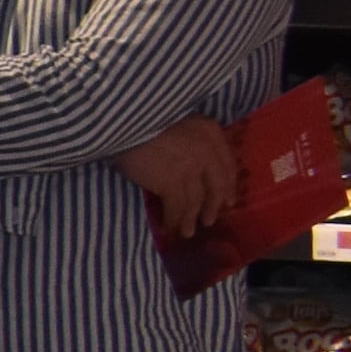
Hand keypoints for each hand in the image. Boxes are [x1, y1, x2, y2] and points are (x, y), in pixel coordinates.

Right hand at [120, 116, 238, 240]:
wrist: (122, 122)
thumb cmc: (142, 120)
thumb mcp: (176, 119)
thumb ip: (190, 137)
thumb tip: (188, 161)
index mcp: (210, 132)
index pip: (227, 164)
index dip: (228, 186)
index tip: (227, 201)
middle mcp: (207, 151)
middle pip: (216, 185)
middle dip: (213, 206)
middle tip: (209, 221)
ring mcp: (191, 168)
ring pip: (196, 200)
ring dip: (191, 219)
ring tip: (187, 232)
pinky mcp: (171, 183)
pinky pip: (176, 207)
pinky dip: (173, 220)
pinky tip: (169, 228)